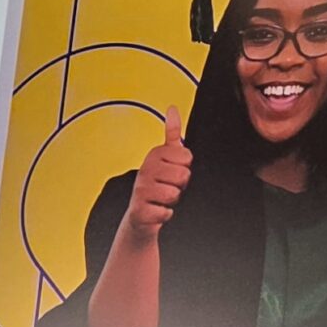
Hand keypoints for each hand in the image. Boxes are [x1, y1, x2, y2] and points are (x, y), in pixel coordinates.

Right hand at [123, 109, 191, 237]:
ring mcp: (141, 190)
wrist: (140, 216)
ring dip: (173, 201)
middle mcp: (145, 170)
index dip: (185, 169)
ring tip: (163, 200)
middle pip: (182, 176)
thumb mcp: (165, 158)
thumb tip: (173, 109)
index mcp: (154, 155)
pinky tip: (158, 211)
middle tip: (169, 188)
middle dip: (180, 187)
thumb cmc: (157, 186)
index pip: (187, 157)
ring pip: (174, 194)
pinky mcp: (140, 211)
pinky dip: (165, 215)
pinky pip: (166, 212)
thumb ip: (172, 134)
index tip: (173, 173)